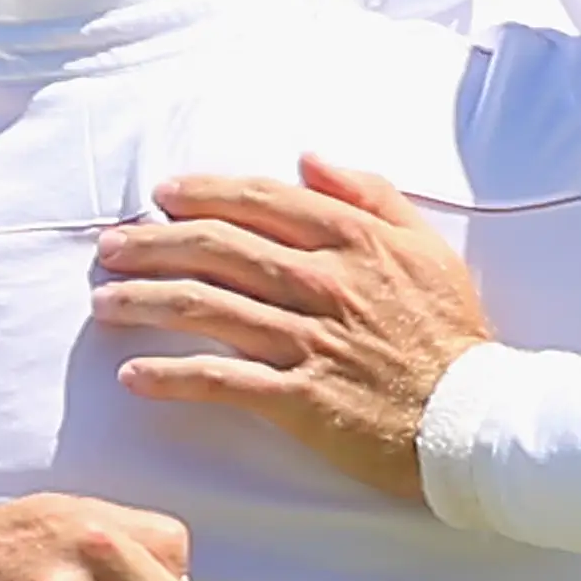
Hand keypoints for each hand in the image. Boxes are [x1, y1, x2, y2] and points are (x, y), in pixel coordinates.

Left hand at [93, 156, 494, 500]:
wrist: (476, 420)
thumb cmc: (452, 334)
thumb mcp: (427, 246)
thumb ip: (370, 194)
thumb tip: (310, 160)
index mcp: (353, 239)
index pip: (262, 201)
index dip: (204, 194)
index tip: (162, 195)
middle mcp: (323, 282)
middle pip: (219, 250)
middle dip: (154, 243)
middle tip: (111, 246)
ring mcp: (308, 340)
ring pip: (207, 308)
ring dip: (146, 301)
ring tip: (104, 302)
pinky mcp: (299, 398)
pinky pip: (220, 380)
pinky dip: (171, 376)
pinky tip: (133, 376)